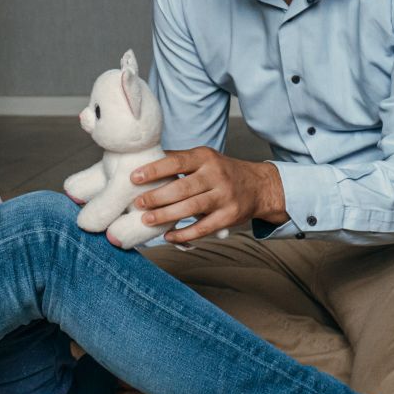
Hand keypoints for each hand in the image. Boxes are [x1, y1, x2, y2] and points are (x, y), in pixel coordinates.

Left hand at [131, 147, 288, 244]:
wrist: (259, 186)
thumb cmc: (221, 171)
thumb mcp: (203, 158)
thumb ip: (178, 160)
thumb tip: (143, 161)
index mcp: (205, 157)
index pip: (177, 162)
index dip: (154, 170)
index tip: (134, 178)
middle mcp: (216, 175)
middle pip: (182, 187)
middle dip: (157, 196)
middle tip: (138, 203)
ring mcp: (224, 197)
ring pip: (191, 208)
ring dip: (166, 215)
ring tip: (147, 219)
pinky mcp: (229, 216)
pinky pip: (203, 228)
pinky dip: (184, 234)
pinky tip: (169, 236)